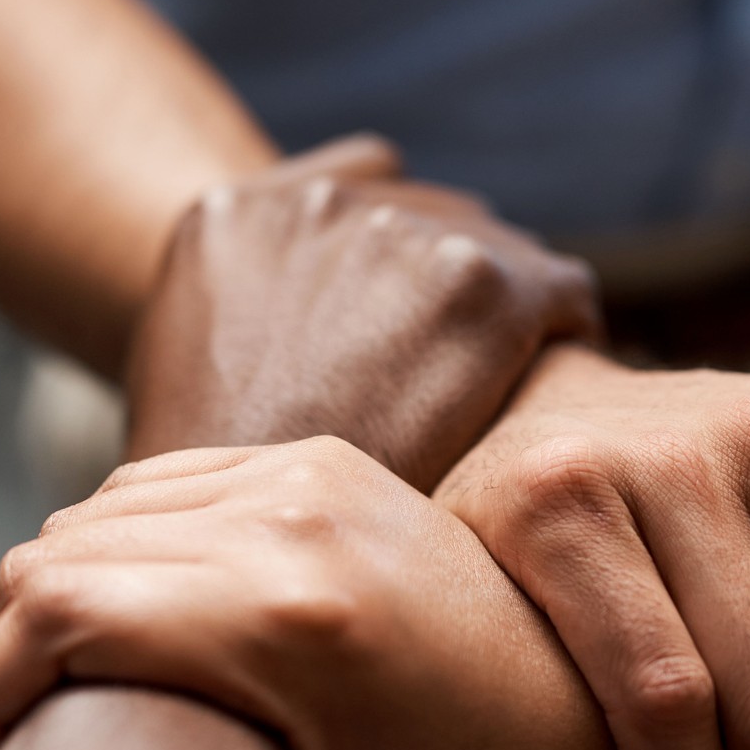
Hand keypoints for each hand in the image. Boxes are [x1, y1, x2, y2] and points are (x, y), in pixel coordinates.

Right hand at [0, 437, 632, 749]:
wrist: (593, 695)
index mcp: (288, 619)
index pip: (54, 612)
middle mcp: (287, 516)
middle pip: (56, 554)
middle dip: (12, 653)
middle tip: (32, 737)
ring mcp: (303, 469)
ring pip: (95, 510)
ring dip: (62, 595)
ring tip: (80, 684)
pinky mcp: (316, 455)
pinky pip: (157, 483)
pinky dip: (121, 547)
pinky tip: (141, 620)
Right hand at [124, 136, 599, 489]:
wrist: (256, 555)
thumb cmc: (226, 485)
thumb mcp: (191, 369)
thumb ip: (259, 302)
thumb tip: (332, 304)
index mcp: (232, 214)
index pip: (360, 194)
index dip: (392, 282)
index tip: (405, 347)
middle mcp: (316, 202)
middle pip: (436, 221)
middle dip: (446, 298)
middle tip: (447, 392)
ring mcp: (397, 231)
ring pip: (503, 255)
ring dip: (506, 320)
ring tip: (489, 406)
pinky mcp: (478, 283)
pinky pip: (559, 291)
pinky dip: (557, 342)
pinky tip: (526, 406)